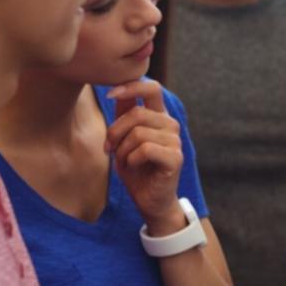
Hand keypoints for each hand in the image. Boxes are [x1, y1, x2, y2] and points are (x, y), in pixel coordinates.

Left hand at [104, 80, 185, 232]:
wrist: (149, 199)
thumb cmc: (136, 168)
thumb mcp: (123, 138)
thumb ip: (123, 115)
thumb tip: (115, 89)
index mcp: (159, 116)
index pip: (152, 88)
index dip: (130, 86)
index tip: (109, 94)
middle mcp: (170, 124)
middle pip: (137, 113)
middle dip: (115, 132)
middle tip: (110, 148)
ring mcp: (175, 140)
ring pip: (138, 133)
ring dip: (123, 150)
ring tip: (125, 161)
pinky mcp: (175, 157)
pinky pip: (145, 149)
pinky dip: (132, 159)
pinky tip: (134, 167)